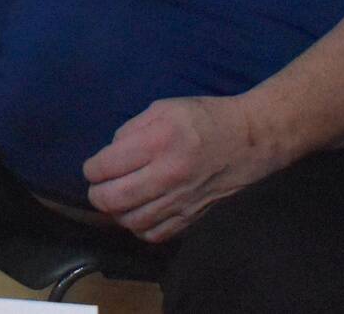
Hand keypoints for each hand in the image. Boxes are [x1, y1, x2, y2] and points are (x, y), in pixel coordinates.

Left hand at [82, 96, 277, 242]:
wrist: (252, 140)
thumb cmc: (205, 118)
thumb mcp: (163, 108)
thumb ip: (131, 129)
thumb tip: (110, 153)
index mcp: (157, 142)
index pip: (106, 166)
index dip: (91, 169)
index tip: (93, 168)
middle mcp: (167, 175)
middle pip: (114, 199)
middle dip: (97, 195)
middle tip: (98, 187)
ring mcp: (181, 201)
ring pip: (132, 222)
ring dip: (116, 214)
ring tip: (117, 201)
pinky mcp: (194, 218)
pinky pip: (156, 235)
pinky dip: (140, 229)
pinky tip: (139, 214)